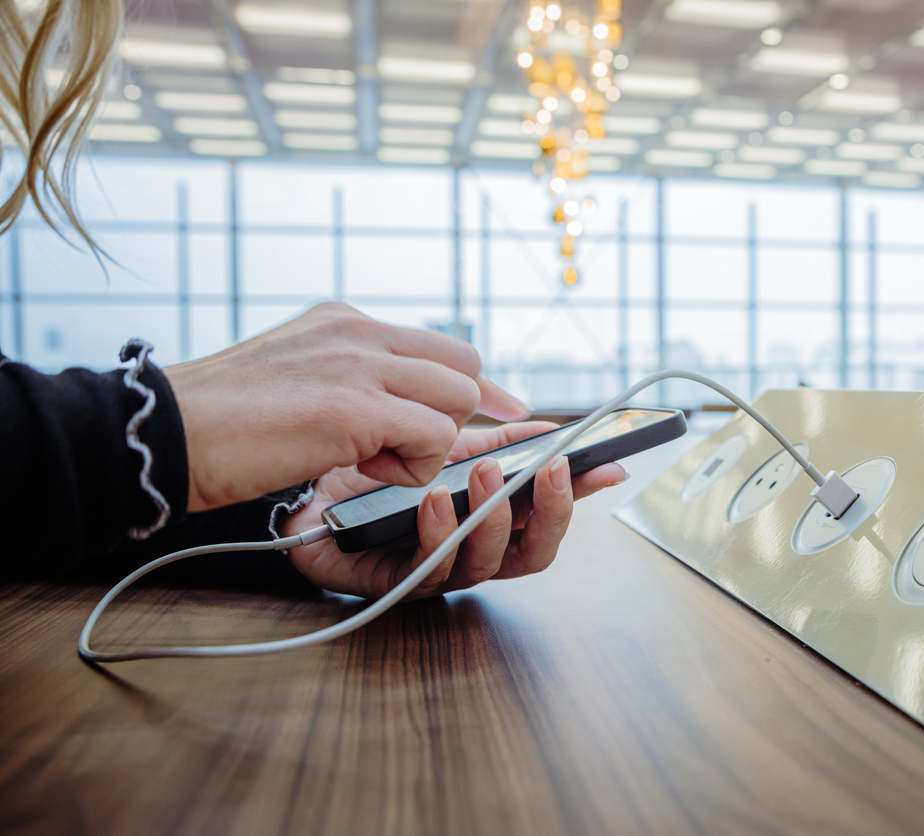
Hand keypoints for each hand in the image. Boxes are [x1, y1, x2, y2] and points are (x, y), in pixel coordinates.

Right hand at [164, 302, 529, 512]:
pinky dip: (411, 467)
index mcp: (344, 321)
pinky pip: (432, 436)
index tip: (508, 410)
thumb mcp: (297, 378)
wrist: (161, 434)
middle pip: (463, 365)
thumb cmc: (221, 422)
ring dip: (428, 444)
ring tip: (369, 461)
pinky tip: (362, 470)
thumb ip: (351, 379)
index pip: (440, 344)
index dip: (478, 384)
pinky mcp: (354, 407)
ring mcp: (358, 364)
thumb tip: (399, 410)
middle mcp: (358, 331)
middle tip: (427, 450)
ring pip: (455, 399)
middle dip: (459, 414)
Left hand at [281, 422, 627, 599]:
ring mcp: (437, 570)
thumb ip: (497, 443)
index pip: (547, 514)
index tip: (608, 465)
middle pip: (532, 553)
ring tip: (482, 473)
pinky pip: (428, 569)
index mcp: (490, 518)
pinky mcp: (395, 583)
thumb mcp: (443, 447)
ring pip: (486, 564)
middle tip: (553, 471)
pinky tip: (433, 499)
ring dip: (491, 517)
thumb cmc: (376, 472)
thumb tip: (550, 428)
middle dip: (550, 514)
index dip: (580, 496)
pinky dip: (438, 532)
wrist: (303, 488)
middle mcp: (471, 551)